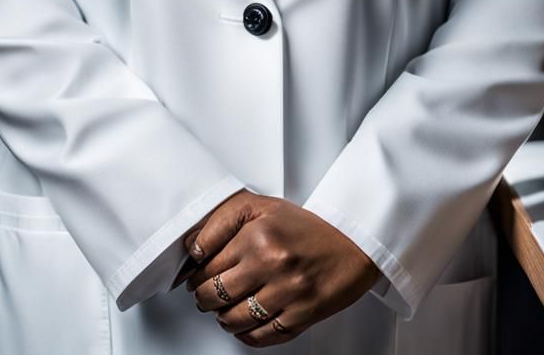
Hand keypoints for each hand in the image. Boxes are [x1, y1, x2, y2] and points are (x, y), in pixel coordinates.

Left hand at [181, 188, 381, 345]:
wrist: (352, 242)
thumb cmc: (305, 226)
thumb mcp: (262, 207)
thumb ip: (224, 220)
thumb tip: (193, 247)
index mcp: (257, 234)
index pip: (207, 262)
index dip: (194, 272)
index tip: (192, 276)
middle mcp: (270, 262)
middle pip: (215, 292)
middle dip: (202, 297)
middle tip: (203, 295)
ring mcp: (287, 292)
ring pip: (234, 318)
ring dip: (222, 318)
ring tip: (221, 311)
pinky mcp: (301, 316)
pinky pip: (262, 336)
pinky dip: (246, 336)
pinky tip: (243, 326)